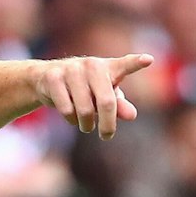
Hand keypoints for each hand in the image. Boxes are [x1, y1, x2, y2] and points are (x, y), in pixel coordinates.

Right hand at [34, 53, 150, 138]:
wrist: (47, 78)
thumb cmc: (86, 89)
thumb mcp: (105, 96)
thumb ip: (119, 105)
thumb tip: (132, 115)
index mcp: (108, 67)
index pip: (125, 65)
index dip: (136, 63)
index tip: (148, 60)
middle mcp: (91, 65)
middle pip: (106, 102)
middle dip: (108, 125)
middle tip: (106, 136)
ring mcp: (71, 70)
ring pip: (85, 110)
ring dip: (86, 124)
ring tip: (86, 124)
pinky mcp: (53, 78)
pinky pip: (66, 110)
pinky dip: (71, 120)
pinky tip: (71, 117)